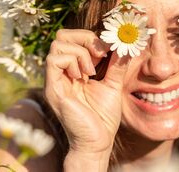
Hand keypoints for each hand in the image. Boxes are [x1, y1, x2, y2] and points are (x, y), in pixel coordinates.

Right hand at [44, 29, 129, 155]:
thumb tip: (125, 44)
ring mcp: (55, 79)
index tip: (109, 50)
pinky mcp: (53, 88)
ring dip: (81, 52)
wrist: (97, 142)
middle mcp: (62, 72)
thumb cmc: (103, 116)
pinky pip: (54, 60)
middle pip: (62, 35)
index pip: (74, 38)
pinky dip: (72, 62)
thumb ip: (116, 64)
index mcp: (74, 69)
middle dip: (85, 38)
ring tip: (93, 71)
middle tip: (100, 55)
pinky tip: (84, 76)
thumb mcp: (113, 84)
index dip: (92, 38)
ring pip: (58, 44)